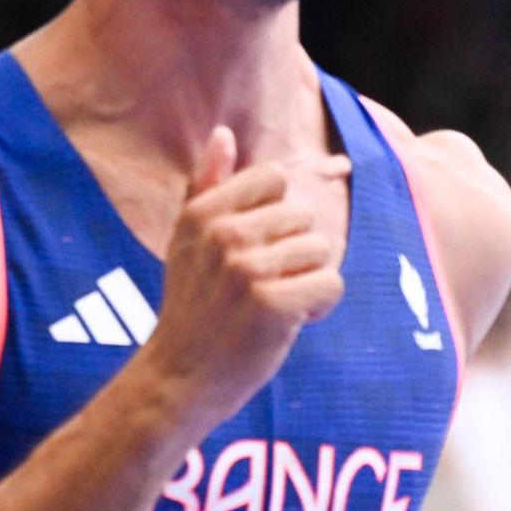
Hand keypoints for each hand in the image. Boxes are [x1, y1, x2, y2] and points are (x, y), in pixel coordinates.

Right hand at [135, 126, 347, 428]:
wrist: (180, 377)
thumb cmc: (192, 307)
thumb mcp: (187, 241)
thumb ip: (207, 185)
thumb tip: (224, 133)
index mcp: (203, 212)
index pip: (275, 179)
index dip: (278, 217)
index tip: (257, 249)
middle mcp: (223, 234)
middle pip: (303, 216)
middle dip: (296, 253)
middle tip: (264, 288)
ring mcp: (246, 269)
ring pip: (321, 250)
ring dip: (309, 281)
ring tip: (276, 305)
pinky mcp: (272, 304)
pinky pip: (331, 284)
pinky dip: (319, 307)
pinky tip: (290, 322)